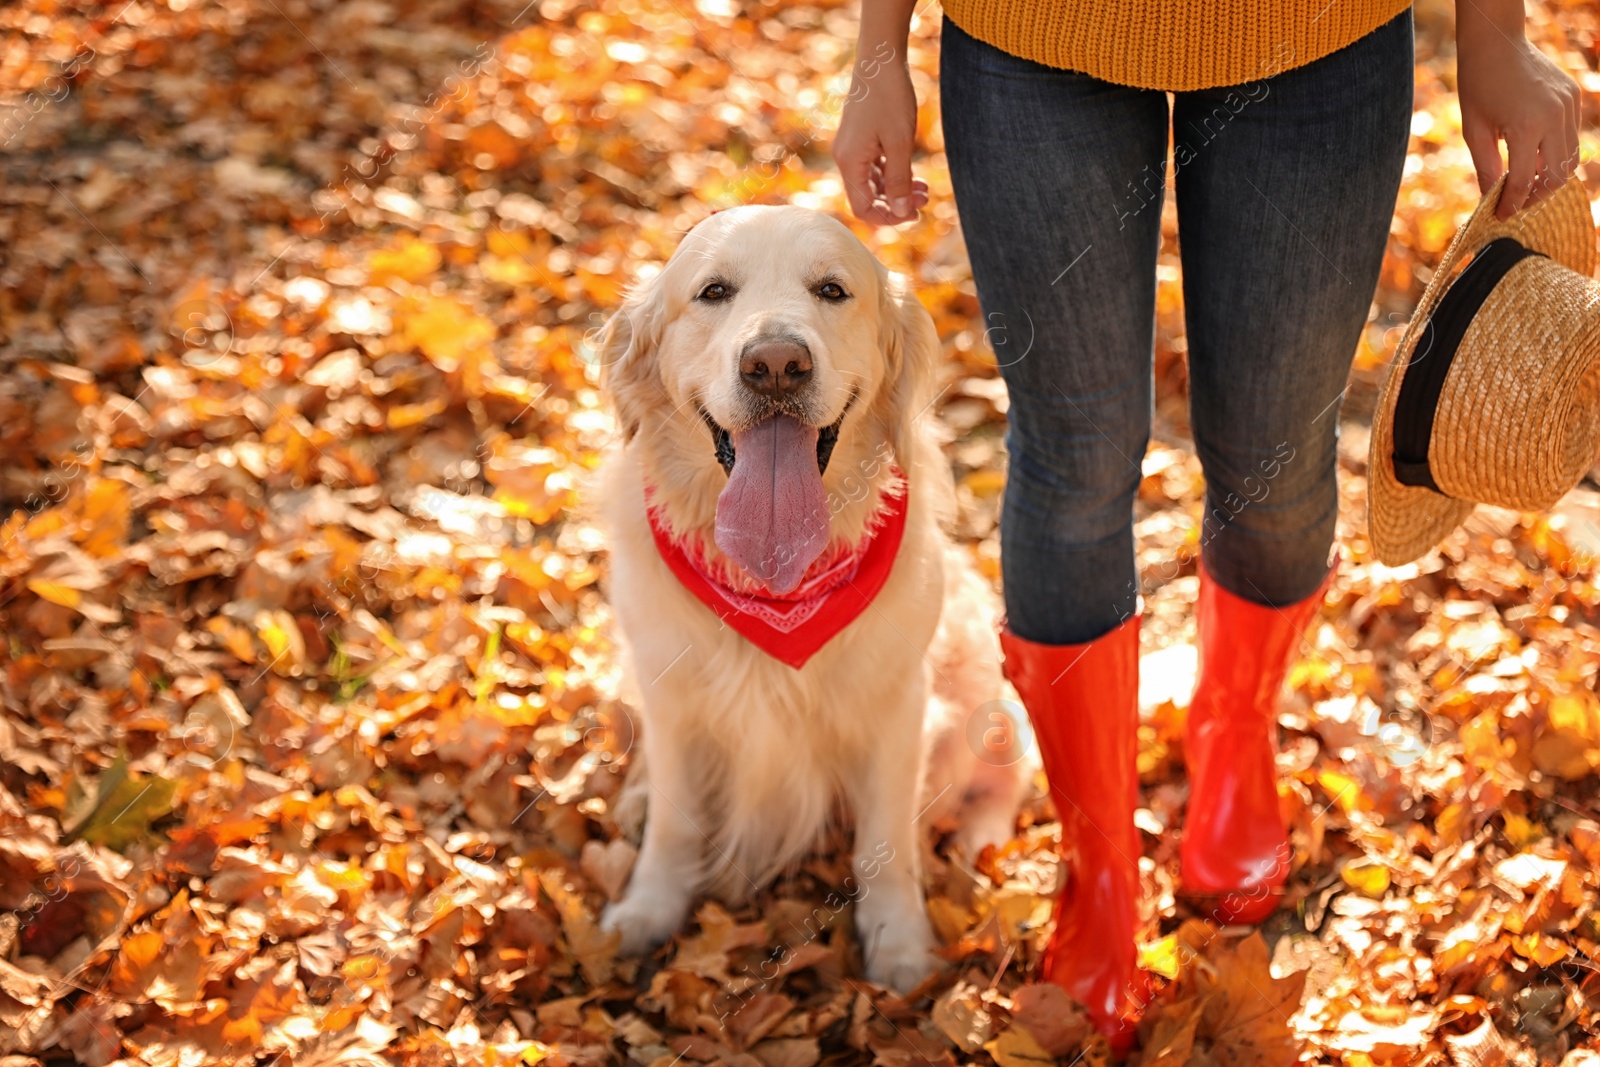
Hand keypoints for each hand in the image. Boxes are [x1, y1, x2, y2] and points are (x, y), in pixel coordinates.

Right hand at [831, 47, 928, 224]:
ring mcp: (852, 149)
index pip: (863, 208)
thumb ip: (899, 181)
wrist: (880, 60)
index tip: (913, 215)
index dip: (887, 218)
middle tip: (925, 200)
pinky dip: (893, 175)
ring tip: (924, 188)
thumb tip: (902, 213)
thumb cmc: (889, 98)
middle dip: (897, 204)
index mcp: (850, 163)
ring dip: (898, 190)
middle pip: (867, 198)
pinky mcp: (860, 140)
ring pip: (873, 184)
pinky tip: (912, 173)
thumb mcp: (900, 143)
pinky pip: (874, 168)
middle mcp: (846, 159)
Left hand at [1457, 7, 1580, 218]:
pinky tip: (1534, 157)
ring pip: (1569, 158)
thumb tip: (1490, 199)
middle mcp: (1555, 117)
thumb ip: (1485, 168)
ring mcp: (1569, 106)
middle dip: (1536, 195)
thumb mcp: (1474, 132)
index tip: (1501, 215)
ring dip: (1549, 176)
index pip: (1522, 180)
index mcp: (1526, 127)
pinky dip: (1555, 153)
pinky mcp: (1573, 98)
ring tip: (1525, 184)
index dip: (1512, 203)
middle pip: (1556, 175)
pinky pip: (1571, 136)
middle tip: (1516, 203)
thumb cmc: (1478, 86)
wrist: (1496, 43)